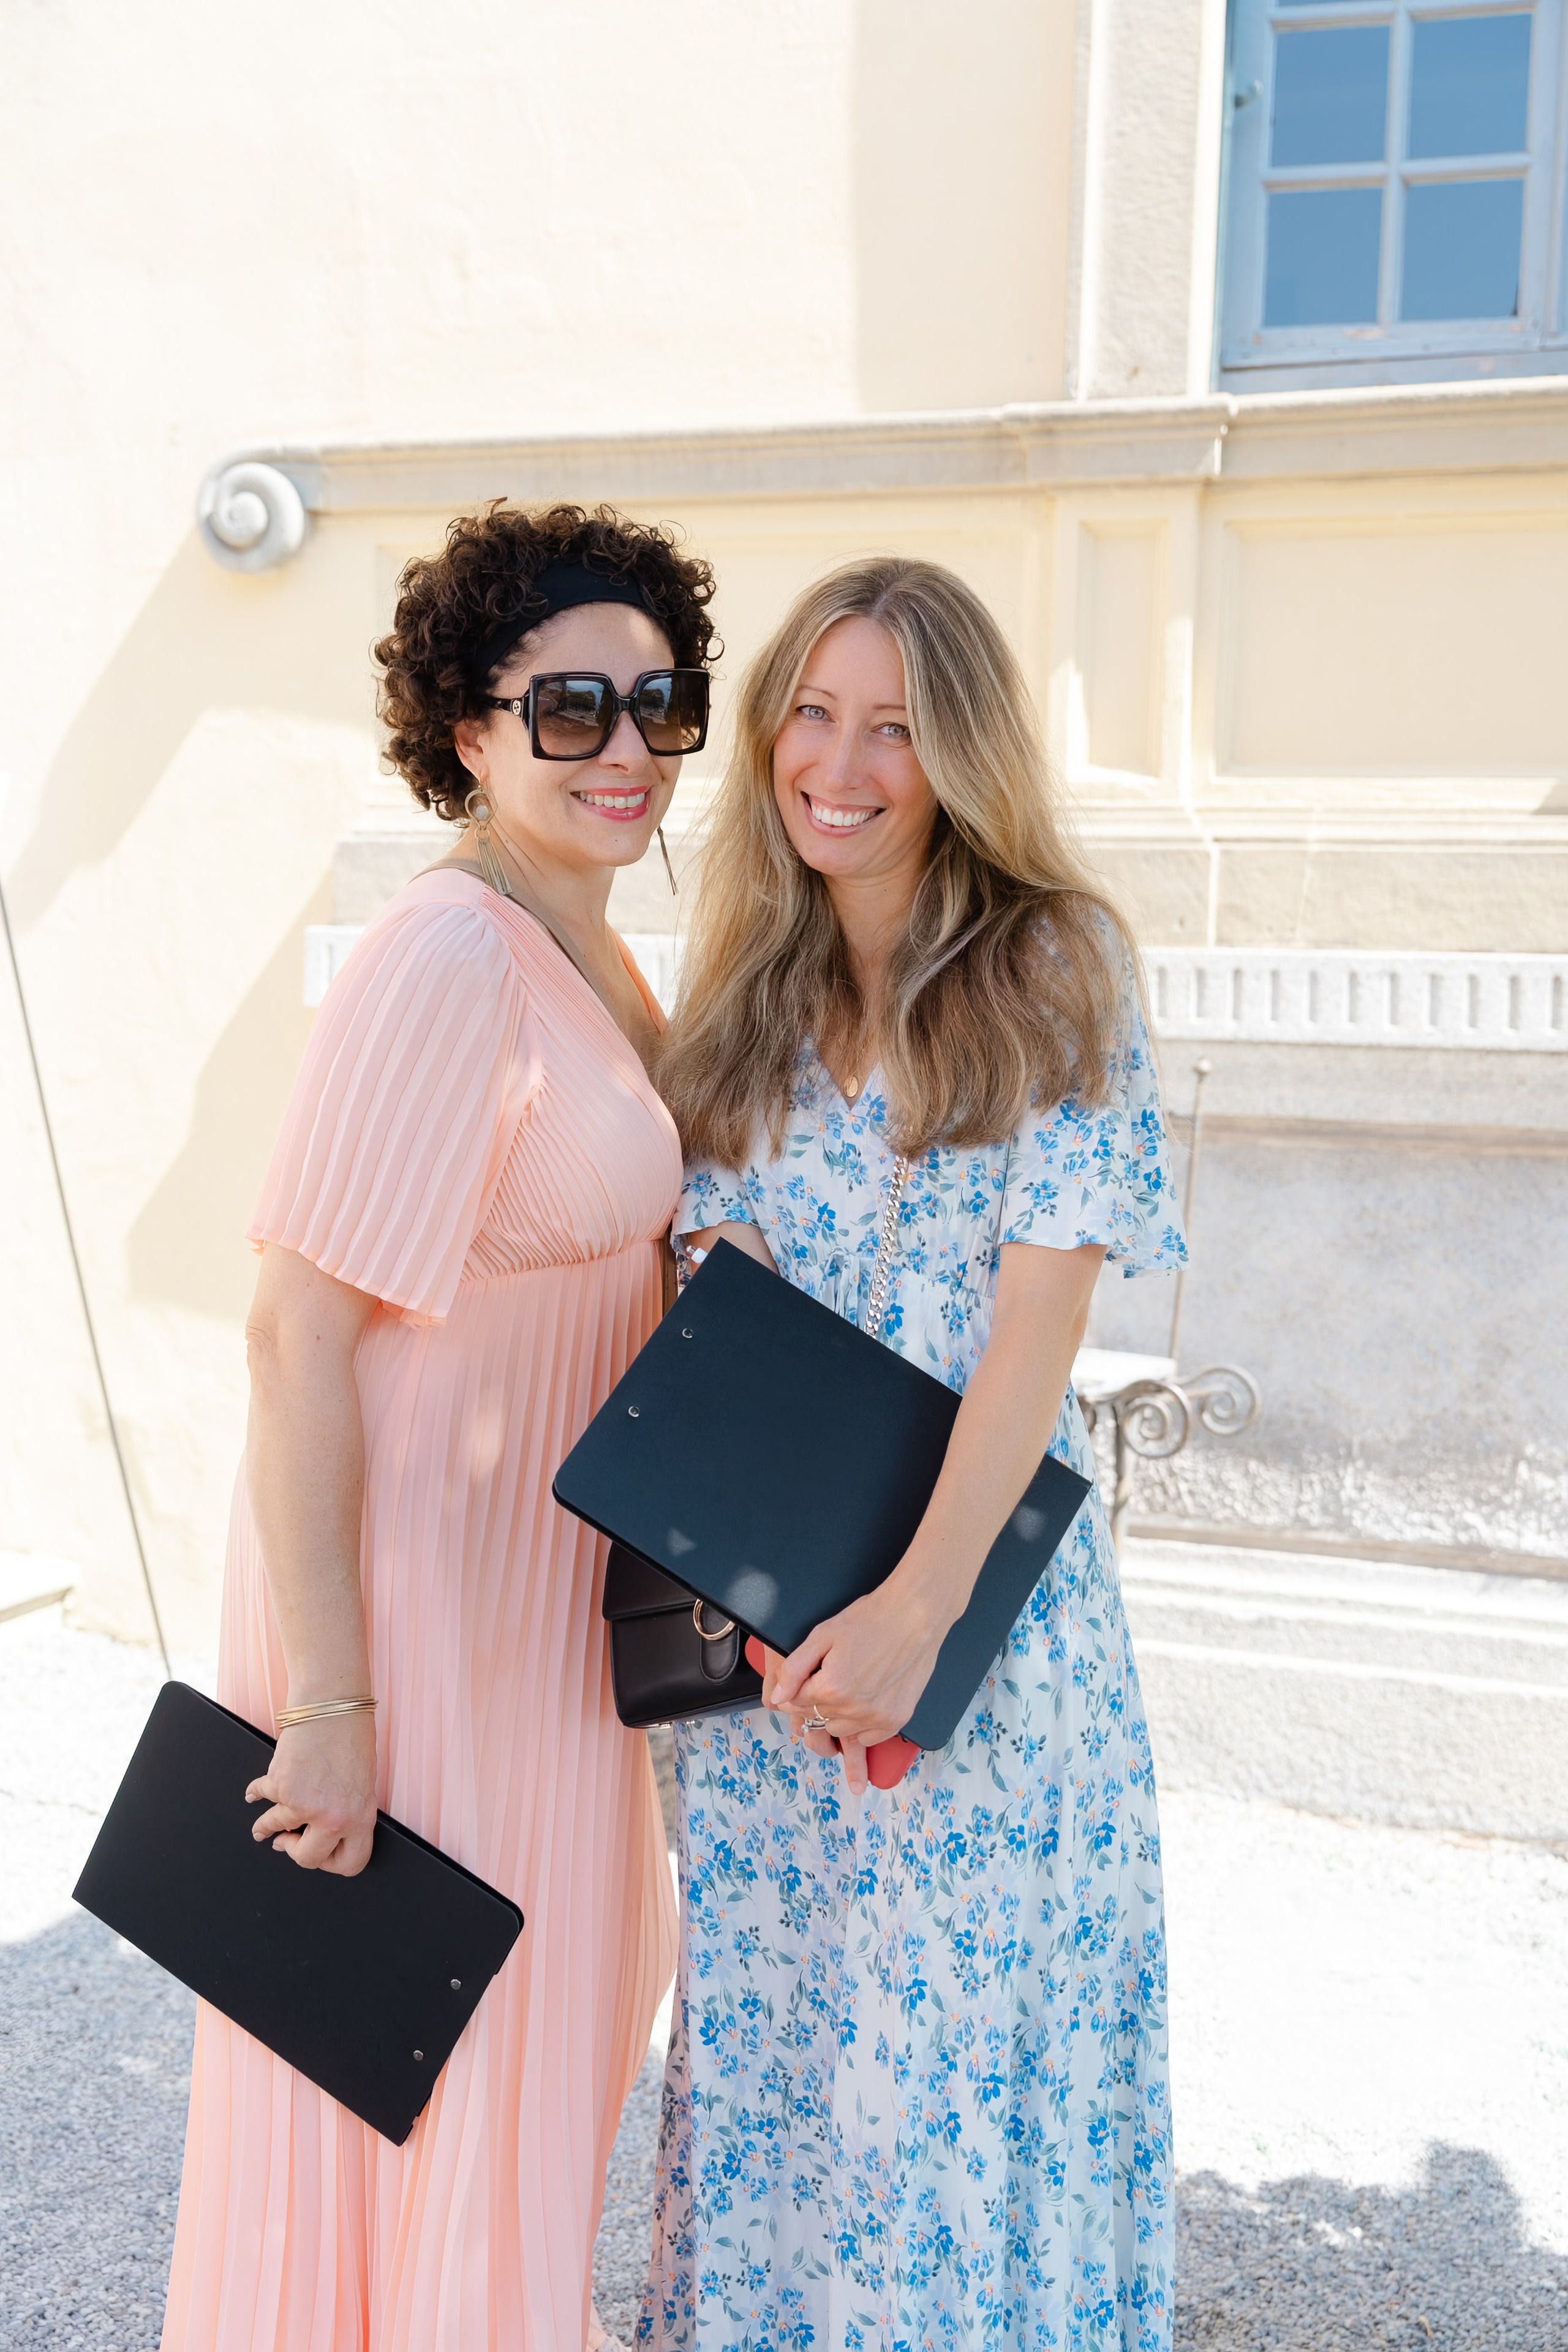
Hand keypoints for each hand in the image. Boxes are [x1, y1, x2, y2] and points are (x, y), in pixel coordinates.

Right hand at [246, 1711, 377, 1874]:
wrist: (333, 1704)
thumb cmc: (352, 1738)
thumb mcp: (362, 1785)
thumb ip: (347, 1814)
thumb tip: (322, 1836)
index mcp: (360, 1818)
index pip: (350, 1863)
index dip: (332, 1863)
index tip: (320, 1855)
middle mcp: (332, 1818)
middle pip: (308, 1859)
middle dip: (295, 1852)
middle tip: (288, 1843)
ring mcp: (303, 1804)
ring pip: (277, 1829)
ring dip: (266, 1828)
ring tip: (261, 1830)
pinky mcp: (280, 1786)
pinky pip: (263, 1797)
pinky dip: (257, 1794)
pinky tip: (255, 1794)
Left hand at [768, 1585, 946, 1794]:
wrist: (915, 1614)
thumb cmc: (868, 1618)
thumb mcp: (823, 1634)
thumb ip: (794, 1669)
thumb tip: (777, 1699)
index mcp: (831, 1688)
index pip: (794, 1705)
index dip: (794, 1690)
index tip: (806, 1677)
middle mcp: (853, 1709)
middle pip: (816, 1718)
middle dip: (814, 1701)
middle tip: (829, 1676)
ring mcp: (876, 1717)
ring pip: (839, 1730)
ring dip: (836, 1715)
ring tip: (848, 1686)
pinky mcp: (896, 1719)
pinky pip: (867, 1738)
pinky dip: (861, 1725)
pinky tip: (865, 1700)